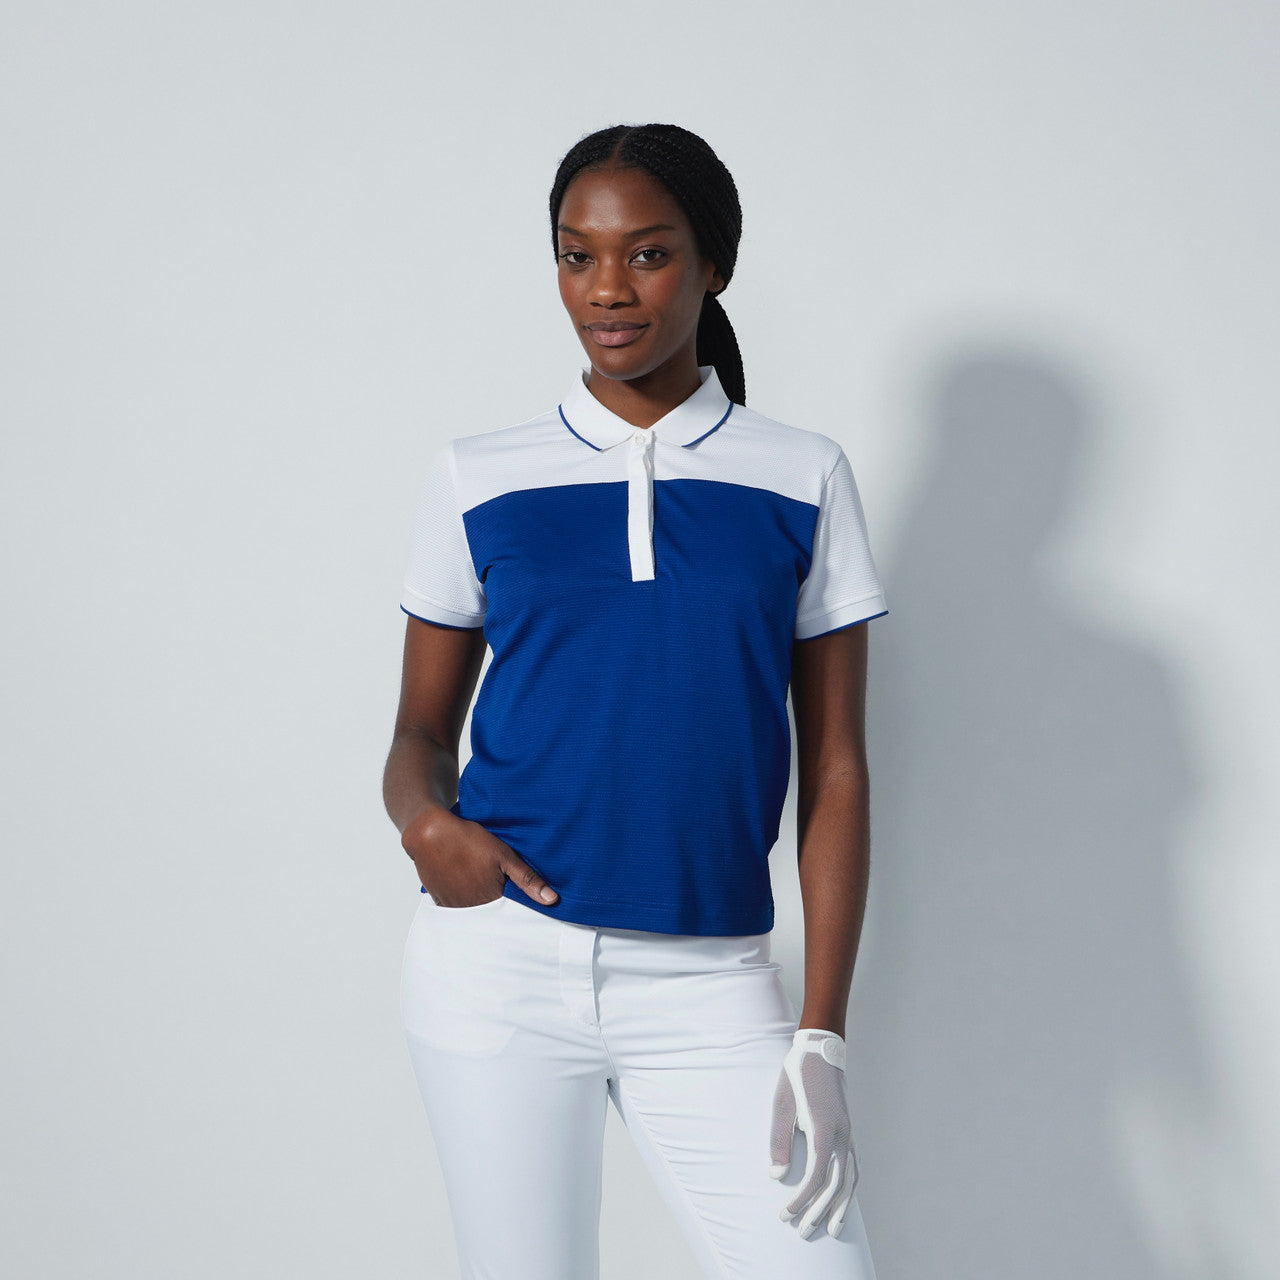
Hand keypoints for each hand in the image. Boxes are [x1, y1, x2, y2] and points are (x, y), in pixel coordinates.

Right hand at [401, 804, 559, 906]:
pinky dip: (462, 900)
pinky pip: (455, 907)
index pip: (508, 913)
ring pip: (472, 911)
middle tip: (497, 886)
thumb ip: (528, 880)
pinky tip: (465, 885)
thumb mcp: (505, 856)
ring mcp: (453, 905)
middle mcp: (471, 908)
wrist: (430, 833)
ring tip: (480, 883)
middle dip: (497, 904)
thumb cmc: (469, 840)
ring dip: (478, 902)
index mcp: (490, 900)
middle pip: (490, 913)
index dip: (514, 905)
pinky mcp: (439, 899)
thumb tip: (552, 900)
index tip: (518, 898)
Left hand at [769, 1028, 858, 1239]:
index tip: (785, 1214)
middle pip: (835, 1184)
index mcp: (823, 1128)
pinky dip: (850, 1188)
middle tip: (802, 1232)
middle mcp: (841, 1134)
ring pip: (850, 1179)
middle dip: (819, 1211)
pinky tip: (844, 1200)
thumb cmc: (796, 1075)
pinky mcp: (849, 1130)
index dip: (801, 1199)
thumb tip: (777, 1177)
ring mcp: (849, 1133)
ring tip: (834, 1230)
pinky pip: (854, 1166)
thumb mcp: (781, 1104)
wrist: (820, 1048)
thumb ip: (779, 1140)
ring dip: (840, 1206)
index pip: (815, 1175)